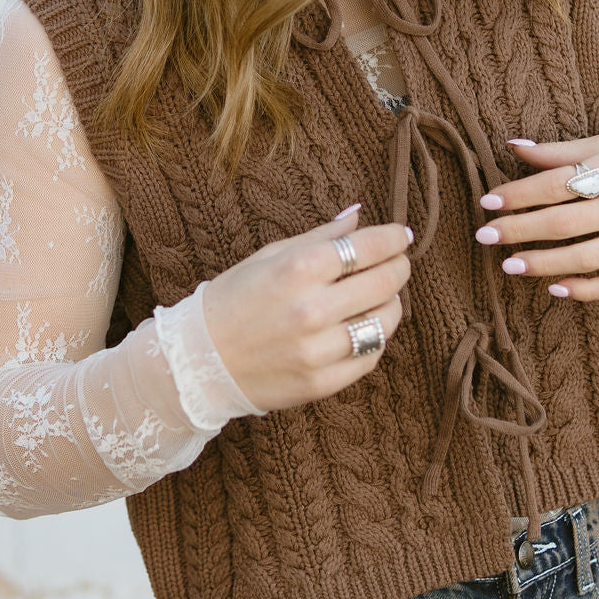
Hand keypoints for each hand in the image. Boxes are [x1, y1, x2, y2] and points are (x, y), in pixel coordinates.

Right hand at [202, 209, 409, 412]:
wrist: (198, 361)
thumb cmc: (234, 299)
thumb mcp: (271, 256)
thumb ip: (320, 236)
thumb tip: (359, 214)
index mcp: (298, 269)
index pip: (367, 247)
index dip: (392, 239)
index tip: (401, 236)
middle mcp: (311, 309)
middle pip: (384, 283)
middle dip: (399, 268)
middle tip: (399, 263)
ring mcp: (317, 350)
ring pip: (383, 322)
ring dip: (392, 304)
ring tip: (382, 296)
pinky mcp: (320, 383)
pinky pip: (369, 357)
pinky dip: (374, 339)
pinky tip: (364, 328)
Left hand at [475, 133, 598, 300]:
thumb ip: (563, 151)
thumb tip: (512, 147)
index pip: (559, 183)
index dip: (520, 194)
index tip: (488, 202)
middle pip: (566, 222)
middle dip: (520, 230)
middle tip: (485, 237)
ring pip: (587, 258)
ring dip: (543, 264)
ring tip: (510, 265)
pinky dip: (584, 289)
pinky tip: (555, 288)